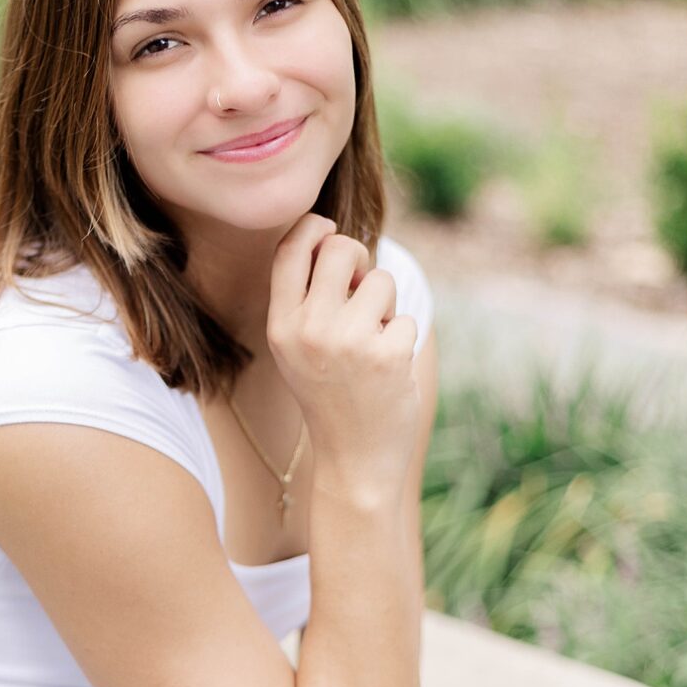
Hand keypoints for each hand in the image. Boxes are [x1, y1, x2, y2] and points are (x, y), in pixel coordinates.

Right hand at [267, 215, 419, 494]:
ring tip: (371, 346)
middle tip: (362, 291)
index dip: (313, 227)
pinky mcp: (387, 355)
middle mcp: (308, 329)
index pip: (290, 250)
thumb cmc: (329, 394)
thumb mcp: (298, 349)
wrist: (353, 459)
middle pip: (341, 248)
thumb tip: (337, 241)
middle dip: (359, 260)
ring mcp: (348, 342)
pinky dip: (402, 340)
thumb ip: (307, 299)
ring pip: (380, 281)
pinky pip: (405, 318)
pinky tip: (387, 372)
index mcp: (281, 326)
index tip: (328, 230)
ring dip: (385, 308)